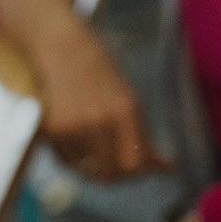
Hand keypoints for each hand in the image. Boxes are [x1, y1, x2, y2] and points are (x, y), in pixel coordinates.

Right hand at [30, 23, 168, 181]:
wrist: (60, 45)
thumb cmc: (98, 70)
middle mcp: (101, 120)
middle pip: (112, 172)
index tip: (137, 172)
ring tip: (87, 141)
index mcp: (126, 110)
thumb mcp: (126, 96)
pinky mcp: (52, 129)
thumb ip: (143, 134)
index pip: (137, 162)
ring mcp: (75, 126)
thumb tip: (168, 167)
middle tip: (112, 169)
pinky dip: (69, 156)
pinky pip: (65, 159)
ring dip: (88, 165)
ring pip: (86, 169)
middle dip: (114, 176)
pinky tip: (71, 135)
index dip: (139, 174)